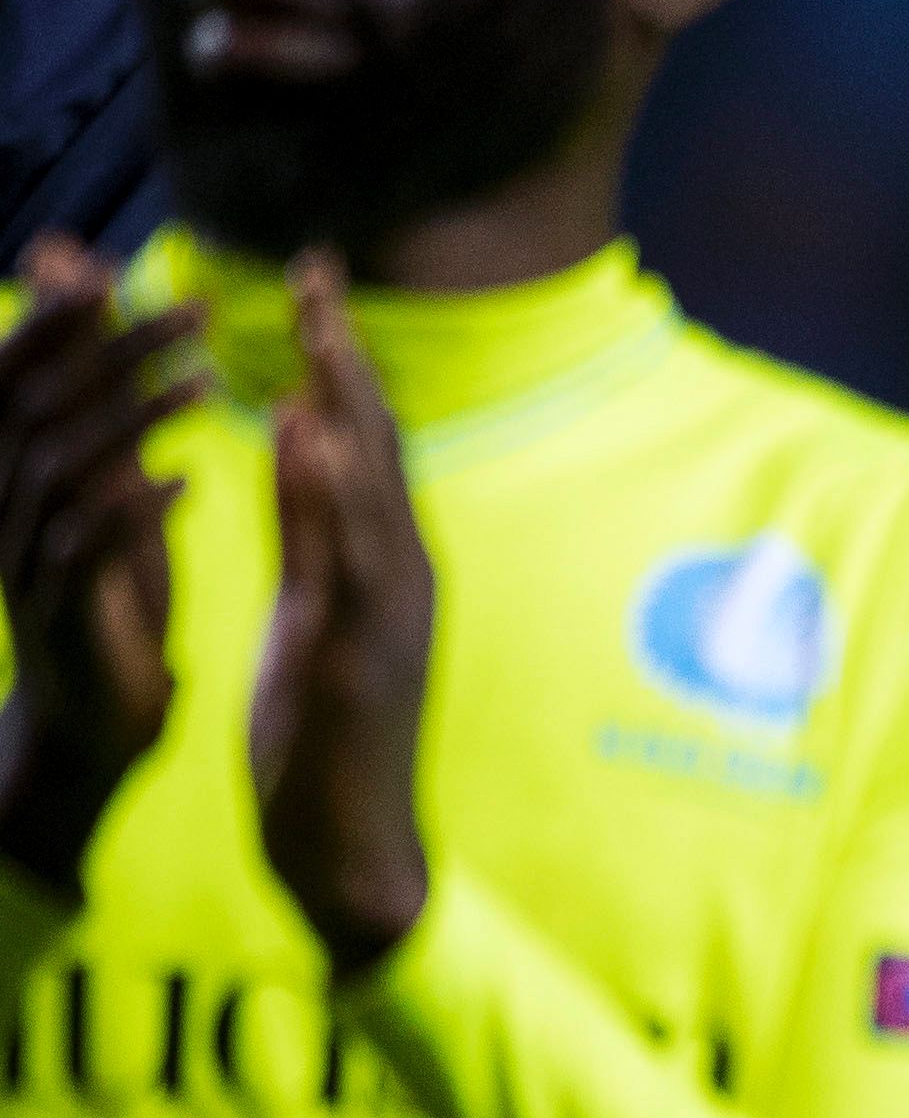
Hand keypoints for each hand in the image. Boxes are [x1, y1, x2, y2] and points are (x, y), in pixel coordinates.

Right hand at [0, 240, 206, 899]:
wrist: (97, 714)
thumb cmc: (108, 580)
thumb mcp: (100, 471)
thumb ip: (93, 383)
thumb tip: (81, 276)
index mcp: (8, 469)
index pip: (8, 375)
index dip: (48, 321)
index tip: (106, 268)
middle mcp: (2, 506)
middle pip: (39, 407)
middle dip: (112, 352)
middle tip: (200, 311)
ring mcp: (26, 561)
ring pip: (62, 472)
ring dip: (132, 420)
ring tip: (205, 385)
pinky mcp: (64, 614)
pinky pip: (85, 552)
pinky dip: (131, 512)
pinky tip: (181, 483)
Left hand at [248, 255, 435, 976]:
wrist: (351, 851)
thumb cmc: (324, 739)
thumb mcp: (305, 612)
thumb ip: (307, 526)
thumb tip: (298, 431)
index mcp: (383, 563)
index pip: (360, 441)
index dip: (337, 358)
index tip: (307, 280)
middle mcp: (402, 572)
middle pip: (376, 443)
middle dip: (344, 353)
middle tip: (314, 266)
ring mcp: (391, 612)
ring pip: (372, 488)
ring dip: (348, 403)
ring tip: (319, 326)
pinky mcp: (363, 652)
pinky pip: (350, 558)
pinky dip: (334, 493)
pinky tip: (311, 438)